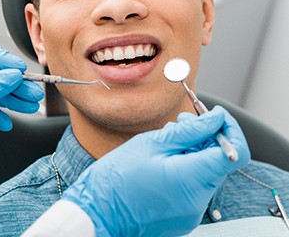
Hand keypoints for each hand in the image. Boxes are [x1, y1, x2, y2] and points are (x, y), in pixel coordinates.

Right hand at [62, 106, 250, 236]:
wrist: (97, 213)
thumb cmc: (116, 179)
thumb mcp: (151, 143)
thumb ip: (189, 131)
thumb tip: (215, 118)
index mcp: (192, 178)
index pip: (235, 152)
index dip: (229, 129)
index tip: (214, 116)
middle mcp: (198, 200)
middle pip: (219, 161)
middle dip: (205, 137)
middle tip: (180, 123)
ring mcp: (192, 212)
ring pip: (205, 172)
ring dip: (193, 152)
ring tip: (164, 142)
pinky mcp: (183, 216)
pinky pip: (193, 187)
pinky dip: (184, 169)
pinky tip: (161, 162)